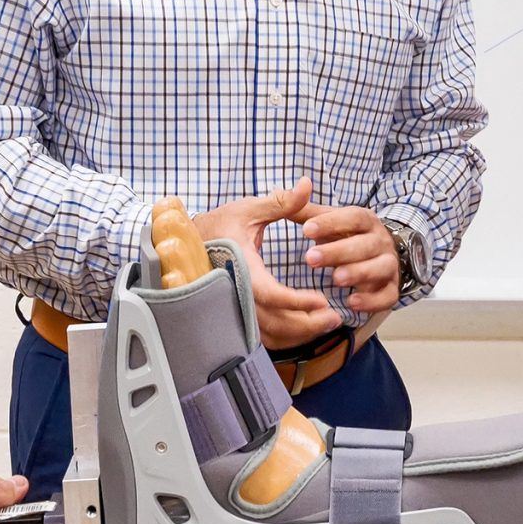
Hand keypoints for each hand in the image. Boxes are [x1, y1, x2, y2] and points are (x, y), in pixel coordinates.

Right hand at [197, 179, 340, 348]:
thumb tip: (306, 184)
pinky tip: (304, 330)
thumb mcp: (249, 210)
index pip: (272, 295)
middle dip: (308, 325)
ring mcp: (235, 309)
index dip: (298, 302)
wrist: (187, 243)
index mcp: (242, 269)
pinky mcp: (236, 315)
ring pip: (269, 335)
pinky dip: (284, 339)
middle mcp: (237, 295)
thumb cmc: (220, 225)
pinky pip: (261, 337)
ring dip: (299, 336)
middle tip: (335, 318)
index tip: (323, 301)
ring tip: (327, 324)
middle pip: (275, 323)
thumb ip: (281, 202)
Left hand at [295, 202, 400, 314]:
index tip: (306, 229)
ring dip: (359, 273)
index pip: (354, 217)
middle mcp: (381, 242)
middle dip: (339, 251)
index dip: (331, 223)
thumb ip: (308, 213)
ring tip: (335, 279)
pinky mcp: (391, 289)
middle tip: (310, 258)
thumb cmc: (347, 237)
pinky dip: (372, 301)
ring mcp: (389, 266)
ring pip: (380, 268)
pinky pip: (388, 296)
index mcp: (367, 221)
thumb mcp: (331, 222)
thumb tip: (287, 196)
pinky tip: (352, 303)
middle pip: (365, 244)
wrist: (379, 256)